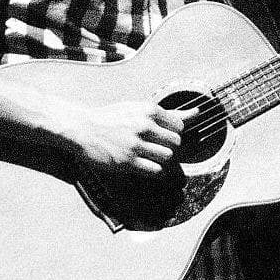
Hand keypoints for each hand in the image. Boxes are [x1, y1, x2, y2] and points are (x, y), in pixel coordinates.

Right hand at [68, 101, 196, 176]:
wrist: (83, 128)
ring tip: (152, 157)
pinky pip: (155, 170)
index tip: (165, 137)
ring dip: (164, 160)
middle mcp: (143, 126)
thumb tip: (196, 113)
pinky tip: (146, 166)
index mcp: (148, 109)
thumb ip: (168, 113)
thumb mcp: (138, 108)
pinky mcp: (127, 161)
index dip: (174, 134)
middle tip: (159, 149)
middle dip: (171, 148)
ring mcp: (135, 144)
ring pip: (168, 157)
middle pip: (176, 142)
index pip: (179, 126)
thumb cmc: (112, 117)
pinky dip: (155, 171)